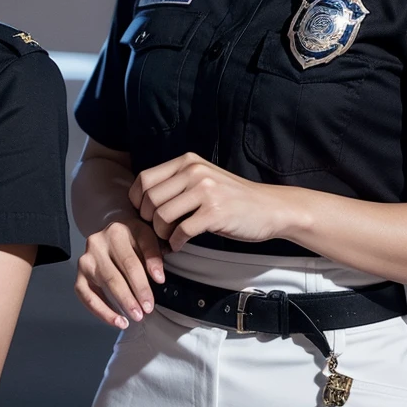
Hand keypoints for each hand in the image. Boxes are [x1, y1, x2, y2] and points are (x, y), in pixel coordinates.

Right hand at [75, 216, 165, 329]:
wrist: (115, 234)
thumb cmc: (133, 238)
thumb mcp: (147, 237)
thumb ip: (153, 254)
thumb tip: (158, 278)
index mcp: (116, 232)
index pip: (130, 260)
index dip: (143, 280)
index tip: (155, 294)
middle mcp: (96, 243)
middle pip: (115, 275)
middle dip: (132, 296)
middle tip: (146, 311)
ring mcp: (86, 260)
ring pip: (103, 285)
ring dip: (119, 304)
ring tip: (134, 318)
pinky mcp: (79, 275)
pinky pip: (86, 296)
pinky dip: (102, 311)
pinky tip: (117, 320)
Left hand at [130, 152, 287, 250]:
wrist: (269, 207)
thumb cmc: (232, 197)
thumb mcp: (203, 178)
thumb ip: (177, 182)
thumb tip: (144, 201)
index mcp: (188, 162)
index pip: (145, 178)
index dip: (137, 200)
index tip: (142, 214)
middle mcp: (194, 172)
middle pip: (150, 198)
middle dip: (148, 220)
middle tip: (156, 230)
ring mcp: (205, 191)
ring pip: (162, 215)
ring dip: (161, 233)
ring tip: (169, 238)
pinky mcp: (214, 213)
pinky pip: (181, 231)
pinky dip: (175, 242)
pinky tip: (180, 244)